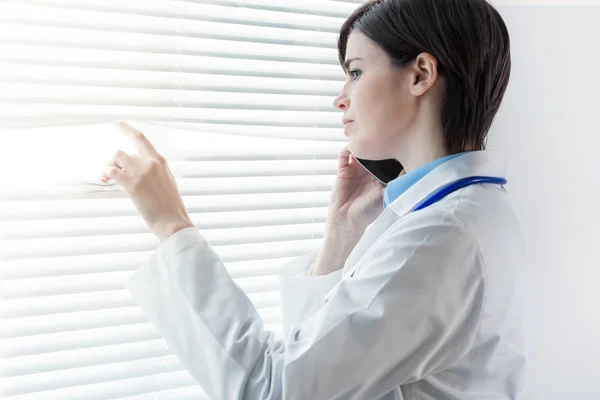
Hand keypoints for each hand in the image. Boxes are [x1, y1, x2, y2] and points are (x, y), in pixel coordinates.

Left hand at [102, 122, 193, 241]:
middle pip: (123, 152)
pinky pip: (111, 172)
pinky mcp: (132, 184)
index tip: (118, 125)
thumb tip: (138, 170)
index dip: (127, 130)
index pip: (141, 139)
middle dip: (113, 162)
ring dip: (108, 166)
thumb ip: (155, 171)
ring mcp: (141, 173)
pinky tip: (105, 181)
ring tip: (107, 178)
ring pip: (116, 158)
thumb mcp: (167, 181)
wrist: (173, 220)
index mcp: (160, 161)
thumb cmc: (170, 206)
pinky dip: (105, 175)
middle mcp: (150, 163)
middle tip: (110, 173)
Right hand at [313, 144, 386, 274]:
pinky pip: (344, 155)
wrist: (348, 220)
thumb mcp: (389, 195)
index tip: (396, 138)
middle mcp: (370, 171)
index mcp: (382, 177)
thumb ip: (399, 182)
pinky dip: (347, 148)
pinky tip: (353, 147)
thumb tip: (415, 167)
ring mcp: (356, 170)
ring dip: (362, 142)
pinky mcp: (343, 171)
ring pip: (359, 149)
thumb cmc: (370, 212)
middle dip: (377, 142)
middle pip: (374, 151)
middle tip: (381, 132)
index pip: (388, 158)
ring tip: (366, 136)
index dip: (391, 148)